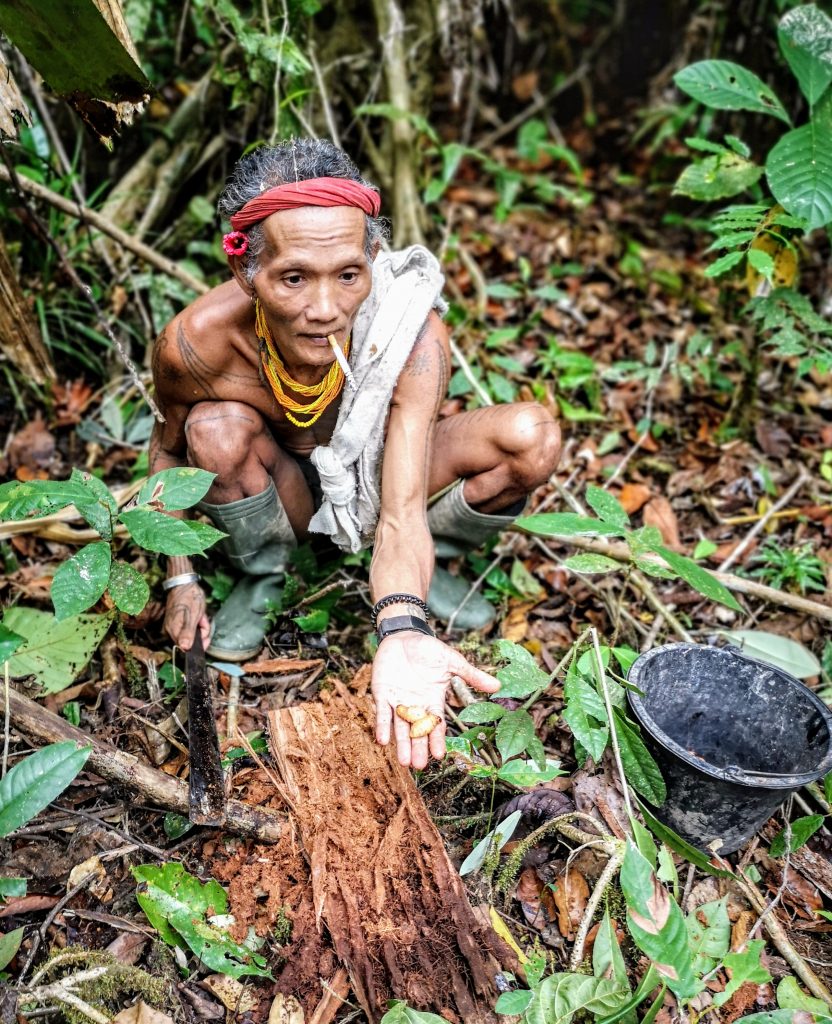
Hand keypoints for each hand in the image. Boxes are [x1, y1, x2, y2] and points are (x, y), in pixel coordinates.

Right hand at [164, 582, 209, 650]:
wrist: (184, 583)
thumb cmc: (188, 597)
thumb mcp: (192, 615)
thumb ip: (188, 633)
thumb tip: (185, 648)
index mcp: (173, 631)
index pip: (186, 648)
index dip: (198, 645)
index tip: (206, 637)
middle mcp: (172, 630)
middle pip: (190, 641)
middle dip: (201, 632)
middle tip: (203, 621)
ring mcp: (175, 625)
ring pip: (193, 633)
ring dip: (201, 626)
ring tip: (201, 616)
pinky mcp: (179, 621)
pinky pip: (191, 626)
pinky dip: (198, 622)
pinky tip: (200, 615)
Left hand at [372, 631, 499, 768]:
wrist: (404, 636)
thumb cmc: (429, 649)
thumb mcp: (452, 661)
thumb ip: (471, 675)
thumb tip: (497, 686)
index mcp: (433, 700)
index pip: (436, 724)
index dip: (437, 740)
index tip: (439, 756)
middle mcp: (416, 706)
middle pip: (417, 732)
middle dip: (418, 749)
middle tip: (419, 766)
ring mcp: (398, 702)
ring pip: (400, 728)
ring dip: (401, 744)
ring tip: (404, 762)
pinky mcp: (382, 694)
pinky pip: (383, 714)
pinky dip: (382, 727)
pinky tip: (383, 740)